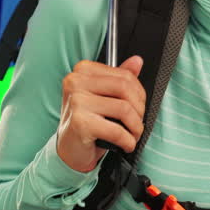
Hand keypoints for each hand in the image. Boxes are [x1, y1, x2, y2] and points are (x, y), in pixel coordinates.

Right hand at [55, 55, 146, 172]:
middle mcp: (76, 82)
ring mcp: (76, 101)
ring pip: (124, 109)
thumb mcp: (103, 96)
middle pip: (125, 88)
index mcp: (83, 70)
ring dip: (136, 127)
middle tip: (138, 123)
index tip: (139, 107)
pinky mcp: (80, 122)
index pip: (124, 75)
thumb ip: (119, 78)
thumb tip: (137, 61)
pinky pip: (117, 130)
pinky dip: (127, 140)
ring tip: (133, 135)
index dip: (139, 93)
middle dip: (139, 109)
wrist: (69, 149)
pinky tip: (126, 144)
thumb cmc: (87, 121)